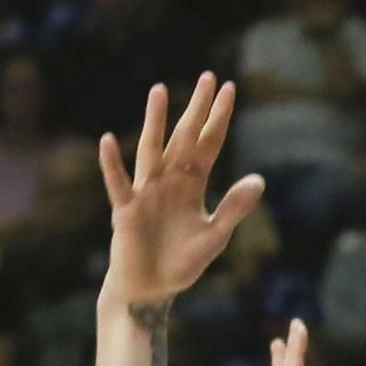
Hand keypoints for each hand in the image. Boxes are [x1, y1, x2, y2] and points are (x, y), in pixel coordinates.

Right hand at [100, 75, 264, 312]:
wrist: (151, 289)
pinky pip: (118, 183)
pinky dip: (112, 164)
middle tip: (208, 77)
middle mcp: (169, 181)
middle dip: (196, 110)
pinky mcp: (126, 210)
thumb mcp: (214, 236)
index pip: (208, 144)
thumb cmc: (181, 262)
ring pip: (151, 151)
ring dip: (155, 122)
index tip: (229, 89)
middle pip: (184, 138)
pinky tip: (106, 140)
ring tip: (159, 91)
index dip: (218, 119)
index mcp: (192, 185)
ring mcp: (146, 192)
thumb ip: (233, 208)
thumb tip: (259, 180)